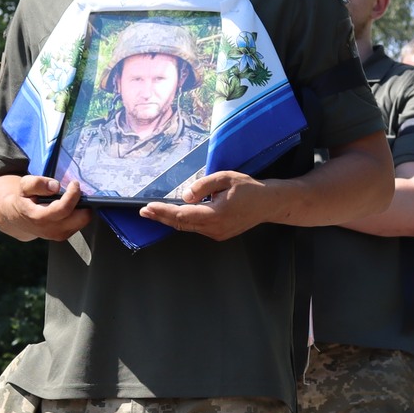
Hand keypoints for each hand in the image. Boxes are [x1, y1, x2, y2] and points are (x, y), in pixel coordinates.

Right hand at [0, 174, 92, 241]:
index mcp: (39, 218)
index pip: (64, 208)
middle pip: (81, 218)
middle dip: (82, 202)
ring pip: (83, 220)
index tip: (74, 183)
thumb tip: (55, 186)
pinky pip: (81, 223)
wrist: (18, 219)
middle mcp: (51, 230)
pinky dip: (79, 213)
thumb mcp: (24, 186)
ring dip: (82, 207)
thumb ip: (37, 183)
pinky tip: (70, 206)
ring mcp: (59, 235)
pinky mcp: (65, 235)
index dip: (73, 194)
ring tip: (71, 197)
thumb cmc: (23, 199)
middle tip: (75, 190)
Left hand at [137, 170, 274, 240]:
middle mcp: (214, 228)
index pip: (182, 215)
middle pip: (181, 224)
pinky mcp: (219, 234)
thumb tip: (184, 196)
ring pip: (188, 227)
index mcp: (216, 214)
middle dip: (161, 217)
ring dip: (172, 219)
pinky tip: (176, 214)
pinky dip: (185, 221)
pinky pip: (197, 228)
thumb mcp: (225, 178)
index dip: (162, 212)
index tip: (148, 208)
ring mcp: (217, 233)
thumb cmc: (249, 188)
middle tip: (144, 211)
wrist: (269, 204)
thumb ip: (203, 186)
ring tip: (156, 211)